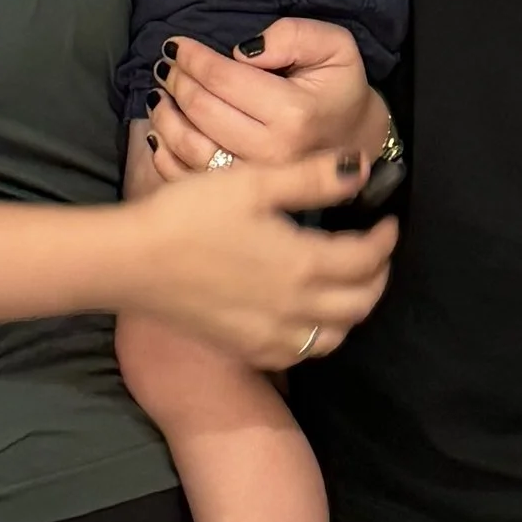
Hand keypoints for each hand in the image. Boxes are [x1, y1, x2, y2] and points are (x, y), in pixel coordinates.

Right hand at [122, 149, 396, 366]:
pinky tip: (308, 315)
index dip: (385, 239)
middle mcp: (295, 309)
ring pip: (334, 335)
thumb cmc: (191, 214)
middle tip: (375, 252)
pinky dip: (319, 335)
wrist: (133, 262)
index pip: (367, 259)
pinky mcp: (246, 349)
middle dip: (378, 276)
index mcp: (303, 264)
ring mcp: (270, 336)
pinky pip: (301, 352)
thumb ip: (313, 178)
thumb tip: (361, 169)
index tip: (388, 221)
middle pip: (360, 303)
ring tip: (349, 283)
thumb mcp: (254, 183)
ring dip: (352, 310)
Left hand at [142, 18, 381, 183]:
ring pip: (188, 145)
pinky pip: (188, 176)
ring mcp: (253, 179)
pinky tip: (160, 129)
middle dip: (177, 80)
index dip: (193, 58)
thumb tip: (241, 51)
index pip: (224, 79)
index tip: (176, 44)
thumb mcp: (334, 46)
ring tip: (162, 92)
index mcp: (294, 114)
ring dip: (165, 114)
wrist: (355, 140)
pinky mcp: (240, 194)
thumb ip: (292, 36)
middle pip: (201, 110)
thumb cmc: (338, 89)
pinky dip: (164, 152)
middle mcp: (271, 152)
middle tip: (168, 65)